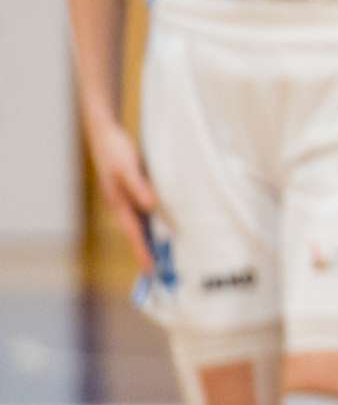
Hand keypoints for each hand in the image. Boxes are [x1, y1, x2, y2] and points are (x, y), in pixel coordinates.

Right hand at [87, 118, 156, 273]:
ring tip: (165, 255)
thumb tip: (150, 207)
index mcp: (119, 203)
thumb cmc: (115, 149)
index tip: (152, 271)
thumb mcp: (128, 167)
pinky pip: (144, 211)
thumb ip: (139, 186)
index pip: (134, 234)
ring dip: (151, 238)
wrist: (105, 131)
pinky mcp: (133, 188)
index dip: (143, 252)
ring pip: (141, 223)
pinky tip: (163, 223)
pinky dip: (153, 221)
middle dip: (147, 252)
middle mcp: (123, 204)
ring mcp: (127, 197)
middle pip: (137, 233)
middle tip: (161, 273)